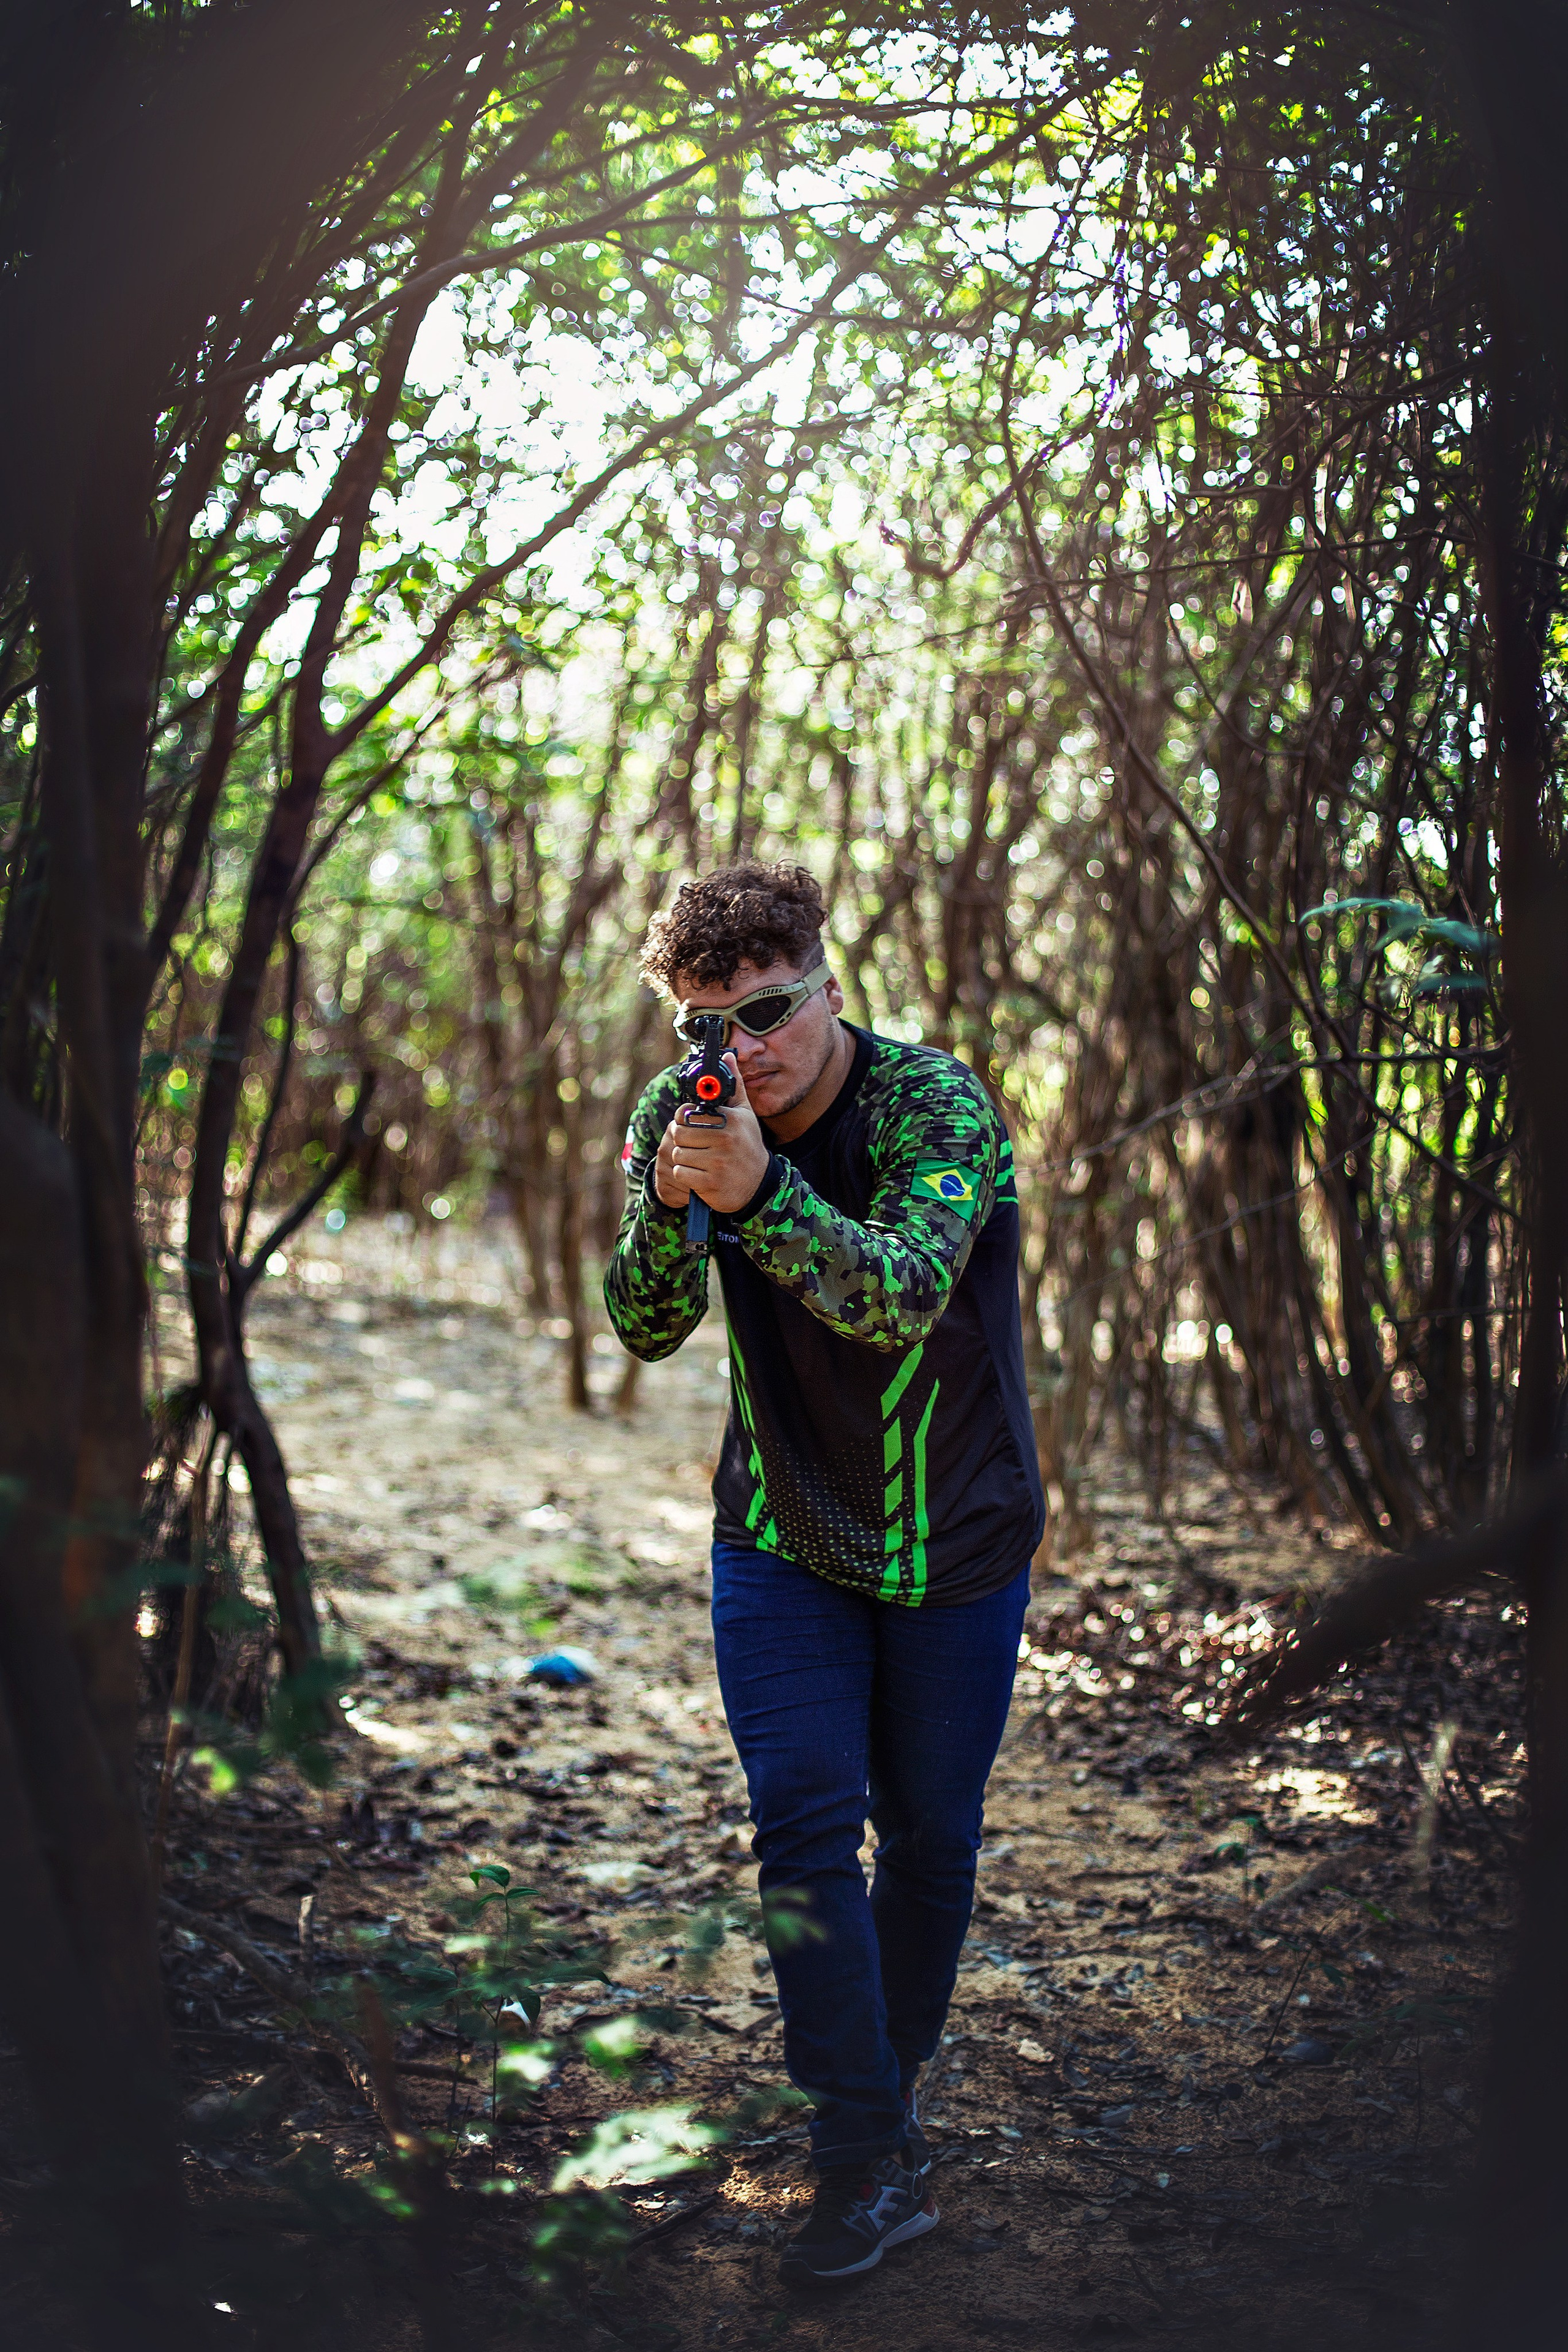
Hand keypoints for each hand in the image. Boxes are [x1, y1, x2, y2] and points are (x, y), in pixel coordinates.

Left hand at [653, 1057, 770, 1214]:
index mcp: (730, 1120)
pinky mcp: (710, 1184)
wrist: (759, 1184)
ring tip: (698, 1158)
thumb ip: (734, 1085)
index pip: (687, 1114)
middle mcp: (725, 1140)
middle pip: (678, 1134)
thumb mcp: (745, 1114)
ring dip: (683, 1158)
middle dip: (682, 1140)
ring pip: (677, 1154)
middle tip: (694, 1143)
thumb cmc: (747, 1145)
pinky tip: (699, 1173)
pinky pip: (681, 1173)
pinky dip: (685, 1175)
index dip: (684, 1119)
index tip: (691, 1124)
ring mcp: (717, 1163)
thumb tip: (728, 1056)